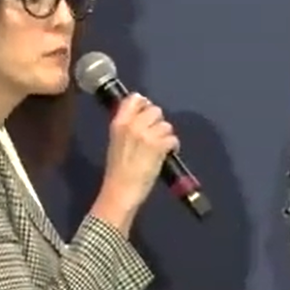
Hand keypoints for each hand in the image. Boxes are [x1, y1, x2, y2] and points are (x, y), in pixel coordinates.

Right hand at [101, 93, 178, 208]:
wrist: (120, 191)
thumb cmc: (117, 170)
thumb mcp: (116, 142)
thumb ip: (127, 128)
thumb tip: (144, 119)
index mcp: (119, 123)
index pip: (134, 98)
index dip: (145, 104)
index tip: (147, 116)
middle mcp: (133, 124)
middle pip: (155, 110)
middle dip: (158, 122)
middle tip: (155, 135)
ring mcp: (146, 135)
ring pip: (166, 125)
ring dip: (166, 135)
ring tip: (161, 148)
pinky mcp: (158, 147)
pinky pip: (173, 139)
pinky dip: (173, 147)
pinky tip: (168, 154)